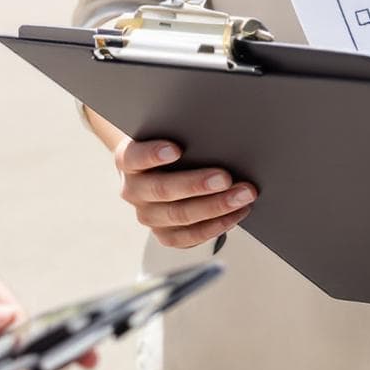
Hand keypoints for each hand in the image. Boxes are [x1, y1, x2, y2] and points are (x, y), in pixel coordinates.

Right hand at [110, 131, 256, 248]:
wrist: (157, 168)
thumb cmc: (168, 143)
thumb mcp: (166, 132)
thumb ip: (181, 132)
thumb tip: (216, 132)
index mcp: (127, 160)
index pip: (134, 157)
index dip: (152, 155)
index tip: (177, 149)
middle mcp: (133, 190)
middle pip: (162, 190)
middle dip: (197, 184)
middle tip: (226, 178)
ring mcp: (147, 215)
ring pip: (179, 216)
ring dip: (215, 207)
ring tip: (242, 196)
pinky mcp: (163, 234)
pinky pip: (188, 237)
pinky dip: (215, 226)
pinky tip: (236, 214)